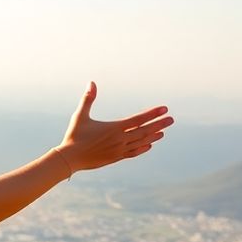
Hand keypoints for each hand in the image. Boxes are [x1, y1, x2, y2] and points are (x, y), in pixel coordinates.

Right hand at [54, 81, 172, 173]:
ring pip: (141, 142)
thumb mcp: (80, 115)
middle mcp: (119, 139)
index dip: (152, 113)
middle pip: (144, 131)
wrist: (69, 159)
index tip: (164, 109)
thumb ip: (88, 99)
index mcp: (114, 128)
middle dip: (159, 124)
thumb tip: (91, 82)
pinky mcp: (115, 158)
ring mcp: (119, 150)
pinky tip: (149, 145)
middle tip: (171, 119)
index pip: (138, 119)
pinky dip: (143, 148)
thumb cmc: (73, 136)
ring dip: (153, 136)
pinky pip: (133, 153)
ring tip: (163, 132)